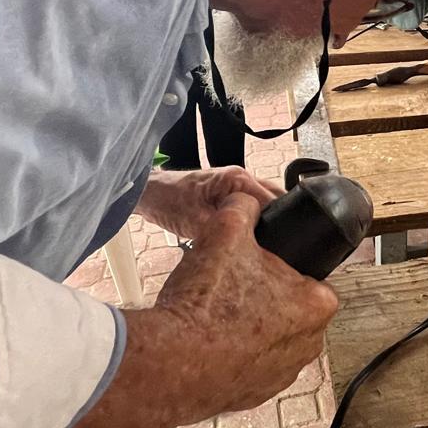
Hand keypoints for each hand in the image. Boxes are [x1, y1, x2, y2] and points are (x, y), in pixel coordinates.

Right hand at [56, 193, 338, 427]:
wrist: (167, 364)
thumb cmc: (205, 301)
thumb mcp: (226, 230)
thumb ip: (244, 207)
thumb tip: (245, 200)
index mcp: (318, 306)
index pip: (311, 276)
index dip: (281, 265)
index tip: (256, 264)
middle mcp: (309, 347)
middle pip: (289, 307)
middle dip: (266, 296)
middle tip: (232, 284)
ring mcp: (281, 378)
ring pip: (268, 339)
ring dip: (247, 327)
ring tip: (213, 313)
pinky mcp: (252, 398)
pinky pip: (246, 366)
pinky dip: (229, 354)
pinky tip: (204, 341)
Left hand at [136, 167, 281, 240]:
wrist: (149, 194)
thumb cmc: (168, 202)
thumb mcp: (198, 222)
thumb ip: (227, 231)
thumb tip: (250, 245)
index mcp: (238, 179)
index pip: (274, 202)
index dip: (278, 225)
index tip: (273, 246)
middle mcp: (242, 178)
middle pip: (275, 202)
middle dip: (275, 224)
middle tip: (269, 249)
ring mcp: (237, 184)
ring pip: (264, 205)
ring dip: (263, 223)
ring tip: (258, 245)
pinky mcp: (230, 193)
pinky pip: (252, 207)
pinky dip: (252, 221)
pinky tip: (247, 238)